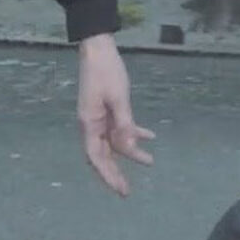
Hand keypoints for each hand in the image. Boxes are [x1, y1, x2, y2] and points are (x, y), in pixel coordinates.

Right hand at [77, 34, 154, 196]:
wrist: (99, 48)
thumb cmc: (106, 71)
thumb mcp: (118, 97)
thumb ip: (124, 123)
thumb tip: (130, 148)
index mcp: (89, 123)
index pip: (96, 157)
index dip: (107, 175)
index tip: (120, 189)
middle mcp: (91, 124)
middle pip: (103, 154)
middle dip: (115, 172)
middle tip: (128, 191)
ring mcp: (99, 117)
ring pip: (114, 141)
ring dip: (130, 152)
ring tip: (149, 162)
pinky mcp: (107, 108)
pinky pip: (120, 126)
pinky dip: (133, 132)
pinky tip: (150, 137)